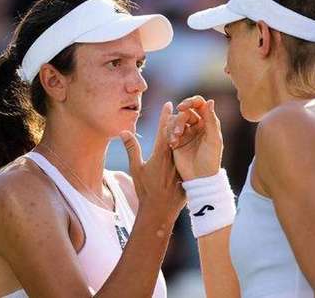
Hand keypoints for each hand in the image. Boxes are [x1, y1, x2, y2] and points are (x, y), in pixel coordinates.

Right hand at [120, 102, 185, 223]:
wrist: (159, 210)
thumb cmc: (145, 190)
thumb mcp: (136, 168)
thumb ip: (132, 149)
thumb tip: (124, 131)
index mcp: (161, 154)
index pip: (164, 130)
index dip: (166, 116)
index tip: (168, 104)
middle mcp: (173, 157)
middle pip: (177, 134)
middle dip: (177, 121)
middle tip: (178, 110)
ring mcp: (181, 165)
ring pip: (183, 143)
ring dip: (184, 132)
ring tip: (184, 121)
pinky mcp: (186, 172)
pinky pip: (187, 156)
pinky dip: (187, 147)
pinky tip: (190, 142)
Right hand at [166, 96, 222, 180]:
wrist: (200, 178)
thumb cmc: (211, 160)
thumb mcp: (213, 140)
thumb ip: (211, 120)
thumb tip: (210, 100)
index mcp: (208, 122)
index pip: (199, 104)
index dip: (190, 101)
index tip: (181, 107)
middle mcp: (197, 125)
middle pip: (185, 112)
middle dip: (179, 120)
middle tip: (178, 132)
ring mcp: (186, 132)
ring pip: (175, 120)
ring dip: (173, 128)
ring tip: (175, 140)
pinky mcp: (176, 140)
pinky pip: (169, 130)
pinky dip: (169, 135)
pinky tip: (173, 144)